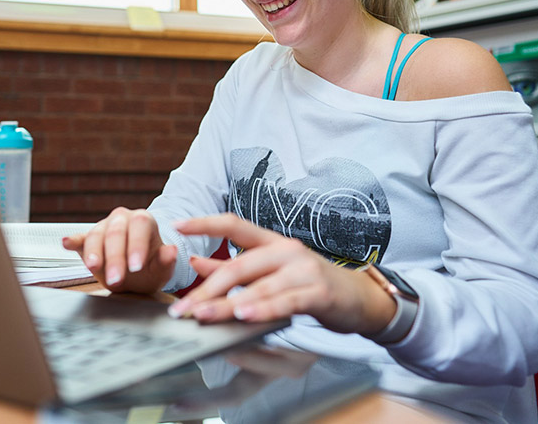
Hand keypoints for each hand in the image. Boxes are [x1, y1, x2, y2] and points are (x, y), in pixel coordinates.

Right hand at [62, 207, 176, 293]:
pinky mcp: (88, 239)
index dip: (137, 245)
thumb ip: (167, 261)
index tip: (136, 266)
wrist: (136, 270)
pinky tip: (66, 242)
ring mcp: (103, 227)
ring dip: (94, 253)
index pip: (140, 226)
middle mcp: (122, 219)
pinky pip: (80, 239)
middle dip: (115, 257)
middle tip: (116, 279)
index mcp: (143, 220)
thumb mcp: (162, 269)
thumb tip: (172, 251)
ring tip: (93, 268)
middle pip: (116, 233)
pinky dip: (73, 241)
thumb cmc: (150, 267)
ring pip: (96, 235)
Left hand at [166, 214, 393, 334]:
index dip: (205, 222)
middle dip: (208, 288)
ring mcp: (304, 270)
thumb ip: (234, 268)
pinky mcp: (318, 292)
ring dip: (228, 303)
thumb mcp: (271, 272)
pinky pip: (286, 301)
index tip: (177, 224)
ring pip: (259, 286)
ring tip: (204, 314)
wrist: (360, 298)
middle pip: (240, 265)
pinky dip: (264, 309)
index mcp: (272, 242)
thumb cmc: (310, 284)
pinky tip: (246, 316)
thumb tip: (195, 261)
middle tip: (183, 307)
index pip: (235, 224)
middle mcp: (287, 250)